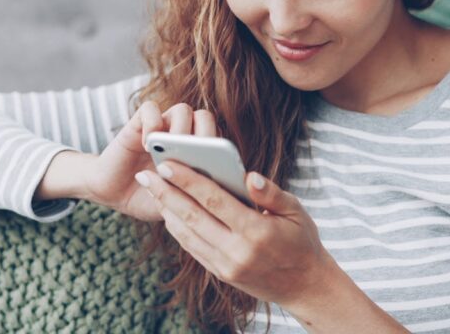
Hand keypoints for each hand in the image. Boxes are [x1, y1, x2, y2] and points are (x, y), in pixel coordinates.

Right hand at [86, 102, 212, 221]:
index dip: (222, 152)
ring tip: (170, 152)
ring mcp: (161, 127)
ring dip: (180, 129)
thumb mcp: (176, 204)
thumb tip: (218, 191)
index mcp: (197, 153)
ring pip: (182, 109)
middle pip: (205, 119)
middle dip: (204, 136)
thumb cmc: (149, 198)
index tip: (216, 171)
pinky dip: (151, 122)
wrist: (113, 194)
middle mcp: (182, 136)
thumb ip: (194, 195)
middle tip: (194, 158)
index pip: (219, 140)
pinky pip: (150, 109)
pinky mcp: (138, 123)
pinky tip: (147, 144)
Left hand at [134, 139, 333, 307]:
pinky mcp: (221, 273)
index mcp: (256, 230)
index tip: (167, 164)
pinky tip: (168, 211)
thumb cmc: (301, 240)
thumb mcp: (295, 211)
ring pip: (187, 233)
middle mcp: (237, 250)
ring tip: (152, 188)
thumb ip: (271, 192)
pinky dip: (177, 228)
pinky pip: (192, 248)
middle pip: (193, 216)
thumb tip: (249, 175)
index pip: (214, 200)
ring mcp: (226, 265)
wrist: (304, 285)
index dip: (188, 181)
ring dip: (166, 209)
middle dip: (166, 193)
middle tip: (145, 173)